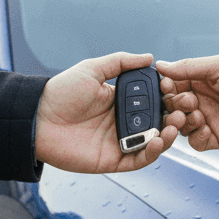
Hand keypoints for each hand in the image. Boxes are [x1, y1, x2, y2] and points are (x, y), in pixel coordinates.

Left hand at [35, 53, 184, 172]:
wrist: (37, 117)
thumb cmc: (61, 92)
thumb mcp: (93, 69)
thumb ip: (121, 62)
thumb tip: (150, 57)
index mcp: (119, 102)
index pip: (152, 102)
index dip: (167, 99)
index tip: (177, 92)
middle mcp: (121, 123)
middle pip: (156, 124)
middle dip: (173, 119)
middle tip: (182, 113)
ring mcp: (118, 142)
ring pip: (152, 144)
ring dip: (168, 137)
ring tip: (174, 127)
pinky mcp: (112, 160)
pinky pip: (138, 160)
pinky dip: (152, 153)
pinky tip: (159, 141)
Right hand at [156, 54, 218, 150]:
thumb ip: (188, 68)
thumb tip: (160, 65)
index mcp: (200, 81)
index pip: (172, 86)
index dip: (166, 88)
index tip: (166, 87)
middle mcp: (202, 100)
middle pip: (173, 108)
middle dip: (174, 106)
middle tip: (188, 102)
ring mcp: (209, 120)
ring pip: (181, 126)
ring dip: (183, 122)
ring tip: (197, 115)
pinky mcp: (218, 138)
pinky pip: (196, 142)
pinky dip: (196, 137)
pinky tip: (206, 128)